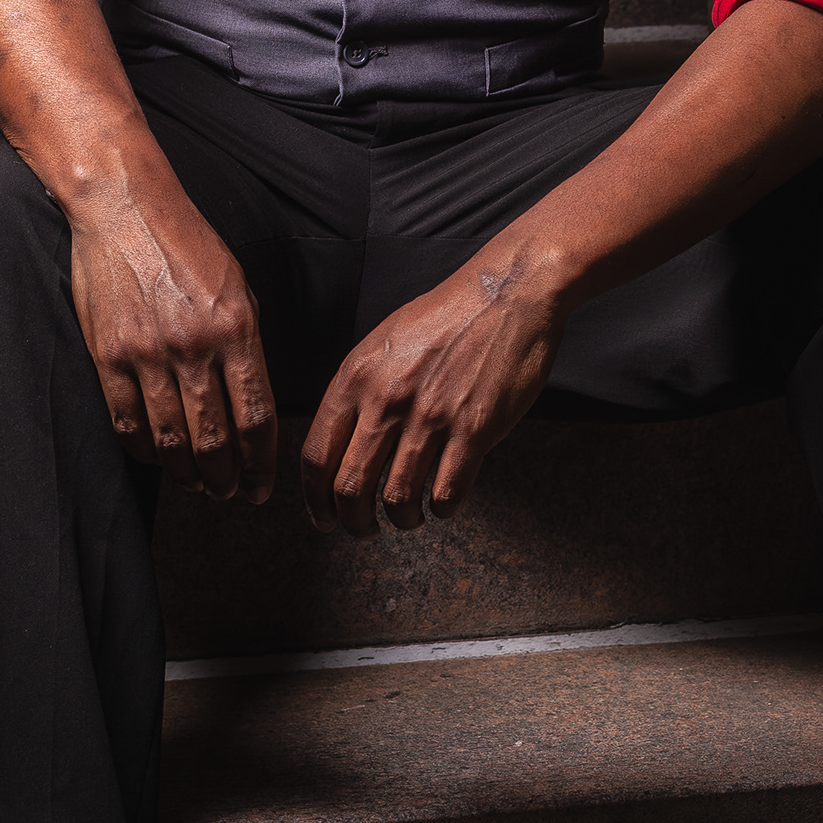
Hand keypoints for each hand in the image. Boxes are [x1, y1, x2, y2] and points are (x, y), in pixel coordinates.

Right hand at [69, 185, 276, 503]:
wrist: (126, 208)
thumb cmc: (187, 244)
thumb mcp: (237, 287)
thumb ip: (248, 344)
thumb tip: (253, 404)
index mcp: (236, 329)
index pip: (256, 417)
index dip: (261, 464)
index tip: (261, 487)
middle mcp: (195, 346)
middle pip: (215, 439)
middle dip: (226, 479)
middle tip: (230, 494)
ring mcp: (148, 353)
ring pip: (171, 439)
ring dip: (187, 473)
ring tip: (197, 485)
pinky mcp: (109, 354)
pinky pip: (126, 420)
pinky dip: (143, 450)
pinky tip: (155, 458)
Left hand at [300, 252, 561, 535]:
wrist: (507, 292)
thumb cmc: (447, 316)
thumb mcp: (384, 343)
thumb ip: (359, 389)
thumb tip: (342, 438)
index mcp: (356, 377)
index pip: (316, 455)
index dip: (315, 499)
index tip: (324, 517)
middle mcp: (387, 399)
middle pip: (349, 487)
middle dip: (353, 522)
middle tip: (363, 530)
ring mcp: (431, 416)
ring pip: (397, 498)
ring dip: (401, 519)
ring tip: (409, 517)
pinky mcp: (474, 429)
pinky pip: (448, 492)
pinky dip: (443, 509)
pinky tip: (445, 502)